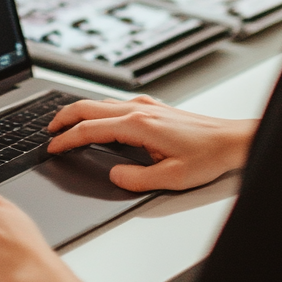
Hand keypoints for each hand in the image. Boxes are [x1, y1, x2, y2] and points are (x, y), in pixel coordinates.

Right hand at [47, 96, 256, 191]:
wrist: (232, 140)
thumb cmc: (207, 157)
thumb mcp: (170, 178)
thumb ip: (136, 179)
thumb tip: (114, 176)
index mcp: (138, 125)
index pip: (90, 129)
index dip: (67, 139)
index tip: (52, 147)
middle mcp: (139, 110)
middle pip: (89, 106)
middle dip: (64, 117)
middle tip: (49, 131)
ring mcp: (148, 106)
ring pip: (103, 103)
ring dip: (81, 112)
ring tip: (68, 125)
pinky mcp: (155, 108)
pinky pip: (118, 104)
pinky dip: (100, 110)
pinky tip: (102, 120)